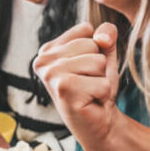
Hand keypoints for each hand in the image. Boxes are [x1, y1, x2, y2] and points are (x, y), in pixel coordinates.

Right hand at [34, 22, 120, 150]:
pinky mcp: (64, 90)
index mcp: (49, 49)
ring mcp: (51, 75)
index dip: (96, 49)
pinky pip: (102, 82)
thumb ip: (106, 34)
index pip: (86, 29)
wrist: (100, 121)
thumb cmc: (98, 86)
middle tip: (88, 83)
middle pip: (92, 45)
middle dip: (99, 65)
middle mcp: (43, 60)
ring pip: (98, 62)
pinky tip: (91, 102)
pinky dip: (104, 93)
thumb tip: (103, 37)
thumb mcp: (104, 54)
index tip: (86, 69)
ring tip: (89, 92)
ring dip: (101, 80)